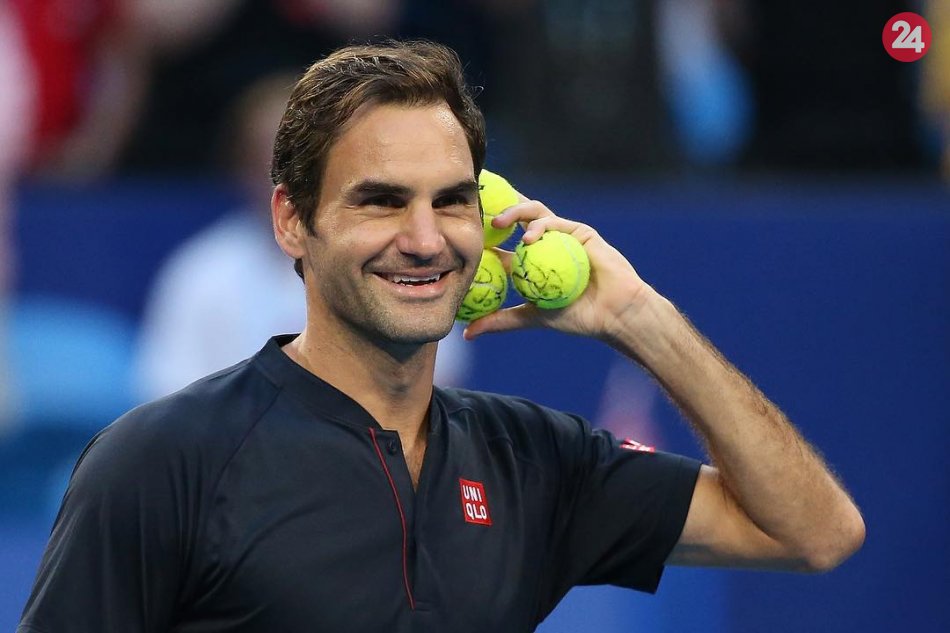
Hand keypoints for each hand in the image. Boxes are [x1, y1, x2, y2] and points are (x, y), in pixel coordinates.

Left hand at [463, 195, 655, 342]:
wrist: (613, 314)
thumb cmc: (577, 317)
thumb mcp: (531, 317)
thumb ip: (501, 321)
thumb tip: (467, 334)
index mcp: (530, 263)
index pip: (501, 245)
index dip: (482, 238)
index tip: (461, 235)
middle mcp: (544, 245)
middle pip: (515, 220)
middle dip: (495, 212)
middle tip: (477, 216)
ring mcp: (562, 236)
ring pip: (534, 212)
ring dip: (515, 213)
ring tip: (498, 222)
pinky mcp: (580, 231)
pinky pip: (556, 222)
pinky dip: (541, 227)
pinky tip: (529, 238)